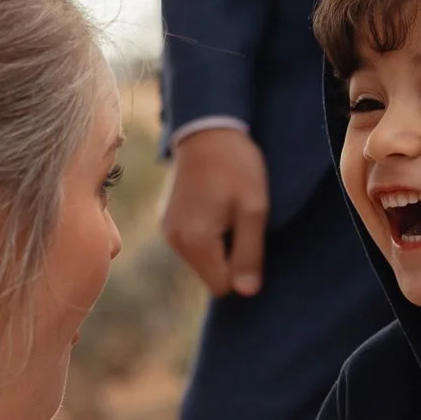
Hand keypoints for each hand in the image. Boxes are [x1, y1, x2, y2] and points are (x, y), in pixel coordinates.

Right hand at [160, 126, 269, 296]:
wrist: (206, 126)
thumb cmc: (236, 166)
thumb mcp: (254, 209)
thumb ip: (249, 254)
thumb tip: (247, 293)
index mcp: (195, 241)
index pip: (222, 287)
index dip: (242, 270)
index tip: (250, 238)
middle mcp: (174, 240)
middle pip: (211, 274)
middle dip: (230, 257)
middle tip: (241, 219)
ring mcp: (167, 229)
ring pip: (202, 259)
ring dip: (219, 243)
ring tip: (228, 208)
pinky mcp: (166, 217)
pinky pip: (192, 242)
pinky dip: (206, 232)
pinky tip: (214, 202)